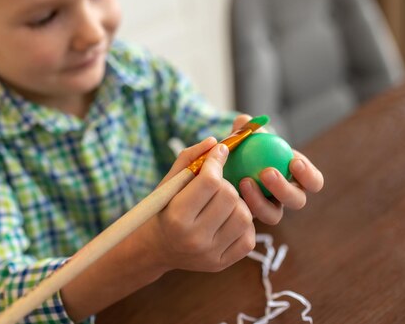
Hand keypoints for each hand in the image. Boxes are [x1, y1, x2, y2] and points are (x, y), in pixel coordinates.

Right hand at [138, 137, 255, 273]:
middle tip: (216, 183)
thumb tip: (215, 142)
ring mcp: (210, 254)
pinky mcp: (222, 263)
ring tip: (222, 202)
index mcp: (177, 216)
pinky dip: (243, 224)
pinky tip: (227, 219)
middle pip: (229, 197)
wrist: (156, 247)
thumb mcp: (168, 182)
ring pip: (244, 216)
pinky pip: (249, 237)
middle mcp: (194, 238)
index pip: (210, 181)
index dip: (217, 160)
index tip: (219, 151)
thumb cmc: (162, 208)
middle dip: (225, 183)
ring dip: (236, 203)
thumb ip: (189, 158)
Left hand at [231, 114, 324, 224]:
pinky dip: (243, 205)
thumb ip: (245, 129)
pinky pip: (251, 217)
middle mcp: (287, 196)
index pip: (314, 181)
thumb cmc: (244, 148)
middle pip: (297, 201)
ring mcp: (270, 210)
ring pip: (274, 215)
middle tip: (267, 173)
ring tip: (245, 181)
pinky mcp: (251, 219)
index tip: (294, 162)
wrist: (226, 168)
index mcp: (297, 177)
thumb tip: (244, 120)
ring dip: (261, 201)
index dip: (308, 175)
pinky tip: (230, 192)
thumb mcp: (245, 138)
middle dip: (285, 189)